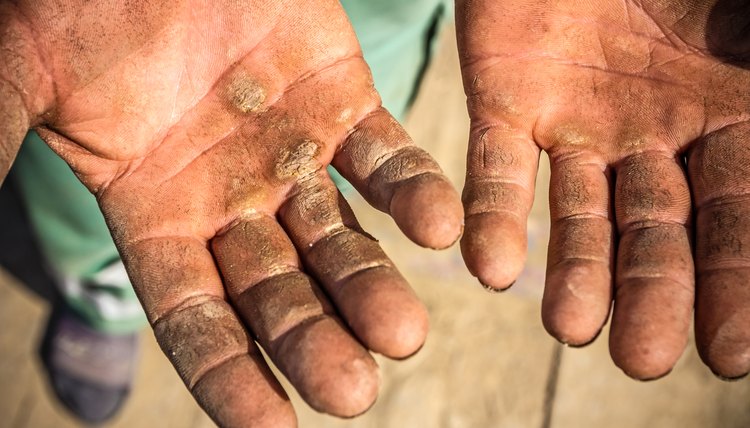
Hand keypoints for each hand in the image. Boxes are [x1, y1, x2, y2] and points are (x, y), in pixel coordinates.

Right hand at [0, 1, 462, 424]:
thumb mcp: (24, 84)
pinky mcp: (344, 100)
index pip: (196, 319)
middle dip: (314, 341)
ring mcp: (292, 154)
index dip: (229, 375)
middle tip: (355, 392)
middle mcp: (231, 198)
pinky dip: (415, 194)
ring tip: (405, 334)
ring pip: (341, 239)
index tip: (270, 427)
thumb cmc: (81, 4)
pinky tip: (440, 231)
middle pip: (279, 293)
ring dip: (372, 286)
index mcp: (158, 213)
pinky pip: (387, 158)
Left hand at [456, 0, 749, 378]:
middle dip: (652, 290)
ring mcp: (578, 123)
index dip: (736, 281)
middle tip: (639, 360)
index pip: (737, 216)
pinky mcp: (506, 105)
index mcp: (729, 118)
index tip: (730, 354)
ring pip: (578, 213)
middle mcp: (653, 136)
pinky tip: (493, 269)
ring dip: (575, 272)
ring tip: (570, 330)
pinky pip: (497, 168)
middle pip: (656, 229)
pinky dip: (494, 216)